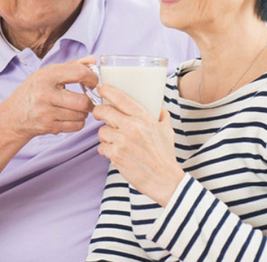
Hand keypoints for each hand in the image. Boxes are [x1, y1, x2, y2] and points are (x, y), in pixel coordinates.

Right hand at [0, 56, 98, 140]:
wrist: (13, 116)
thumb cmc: (33, 92)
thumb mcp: (47, 74)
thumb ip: (71, 66)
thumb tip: (92, 60)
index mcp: (46, 76)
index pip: (78, 73)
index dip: (92, 78)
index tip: (93, 81)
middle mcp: (45, 94)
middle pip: (82, 101)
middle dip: (90, 101)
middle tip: (88, 99)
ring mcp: (46, 112)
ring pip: (81, 115)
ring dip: (84, 112)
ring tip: (77, 108)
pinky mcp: (49, 126)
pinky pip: (76, 126)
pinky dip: (78, 122)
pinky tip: (71, 117)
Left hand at [93, 84, 183, 206]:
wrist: (164, 179)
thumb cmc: (165, 155)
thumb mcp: (167, 130)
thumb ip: (162, 115)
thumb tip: (158, 106)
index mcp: (144, 118)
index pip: (122, 99)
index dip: (108, 91)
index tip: (101, 87)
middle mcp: (132, 127)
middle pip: (104, 112)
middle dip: (99, 112)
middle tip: (99, 114)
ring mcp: (123, 141)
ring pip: (102, 131)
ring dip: (105, 136)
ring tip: (114, 141)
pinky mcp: (116, 155)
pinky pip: (102, 147)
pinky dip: (105, 150)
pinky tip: (114, 153)